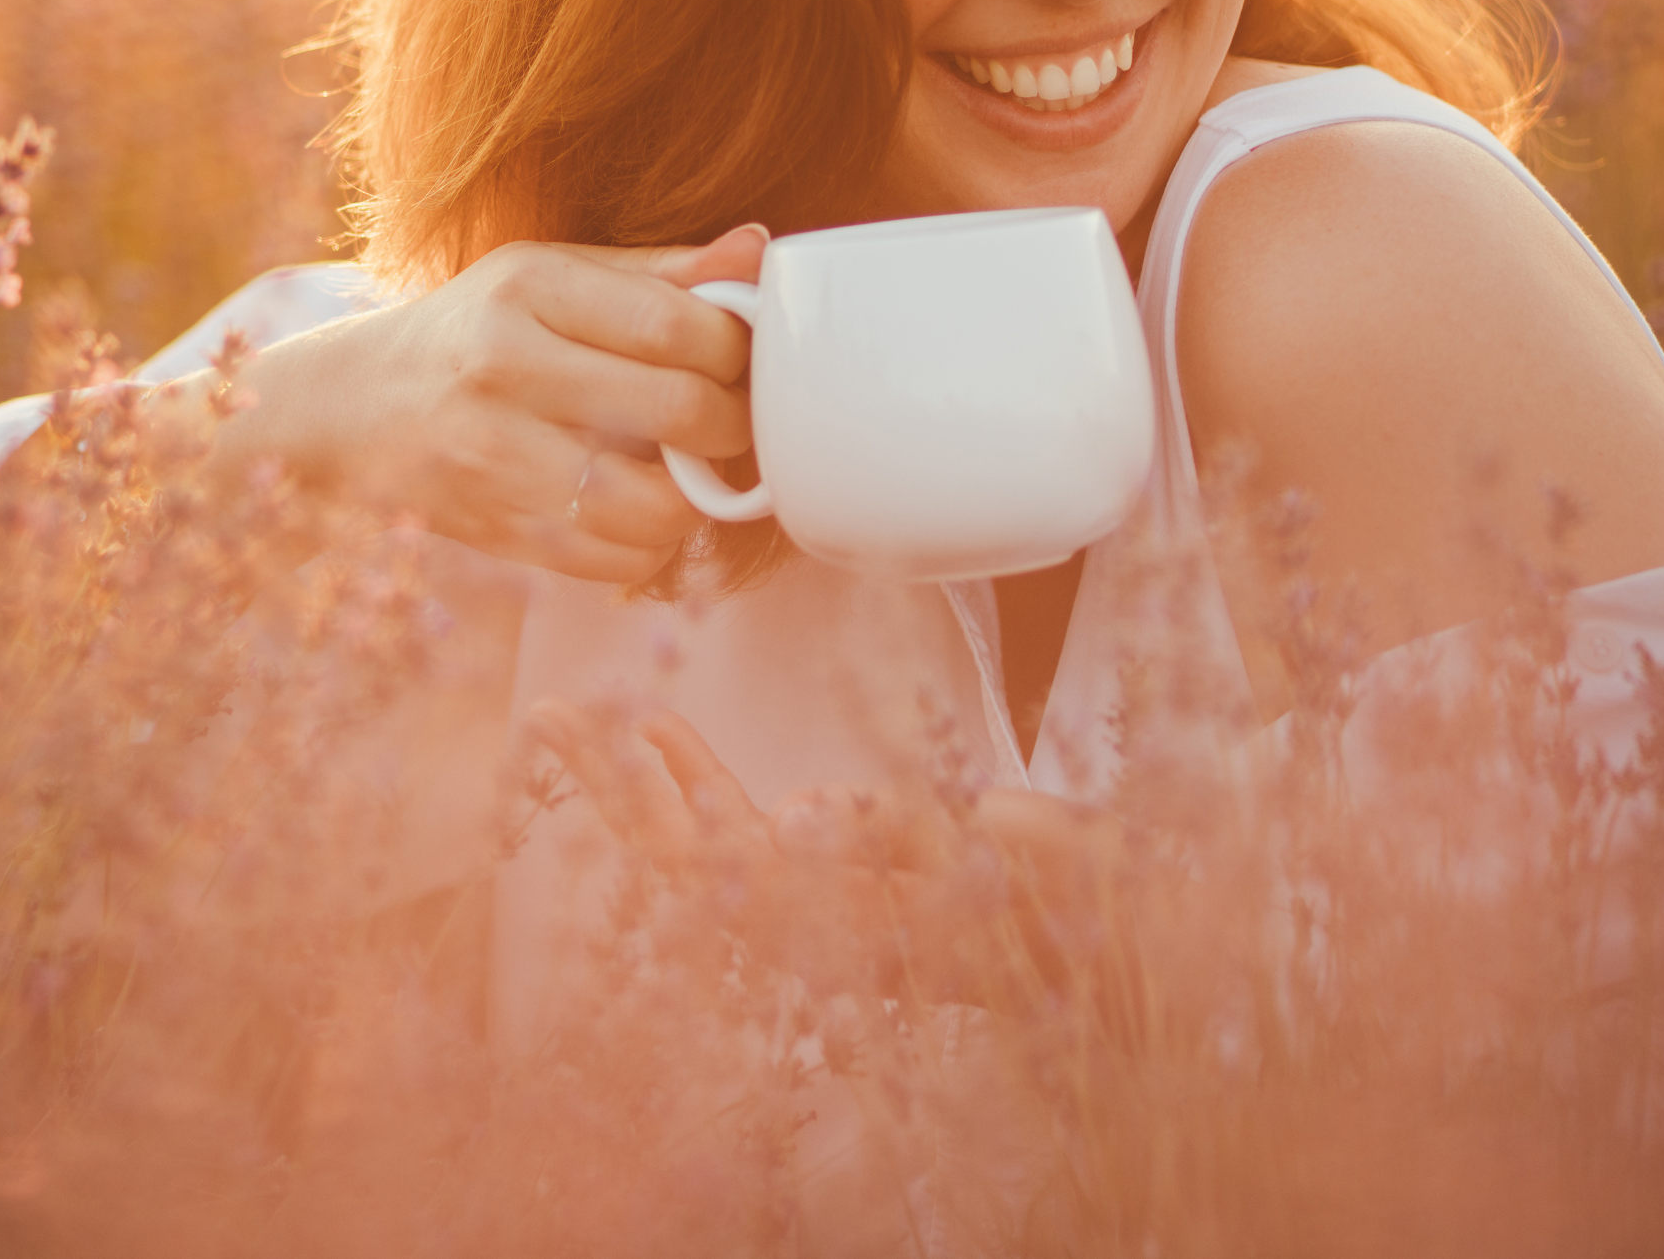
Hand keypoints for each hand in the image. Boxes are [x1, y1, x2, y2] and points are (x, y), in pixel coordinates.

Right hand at [232, 226, 767, 581]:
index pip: (678, 324)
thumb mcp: (548, 275)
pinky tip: (633, 511)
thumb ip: (657, 272)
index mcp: (526, 285)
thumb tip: (760, 253)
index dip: (738, 354)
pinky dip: (648, 546)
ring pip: (654, 505)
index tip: (741, 363)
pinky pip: (616, 561)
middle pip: (680, 410)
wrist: (349, 411)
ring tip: (684, 472)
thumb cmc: (473, 332)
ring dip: (694, 498)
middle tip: (731, 424)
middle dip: (733, 426)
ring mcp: (492, 457)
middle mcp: (503, 367)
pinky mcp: (493, 531)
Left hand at [522, 697, 1114, 1005]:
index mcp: (838, 922)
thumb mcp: (993, 858)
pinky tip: (662, 741)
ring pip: (700, 843)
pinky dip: (695, 785)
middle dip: (610, 784)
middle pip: (681, 853)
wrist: (1120, 945)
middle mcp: (809, 923)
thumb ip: (900, 837)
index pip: (718, 861)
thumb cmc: (1067, 899)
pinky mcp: (836, 890)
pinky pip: (741, 838)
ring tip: (576, 720)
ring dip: (638, 783)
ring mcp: (816, 908)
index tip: (611, 727)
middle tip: (542, 717)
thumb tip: (800, 813)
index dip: (657, 795)